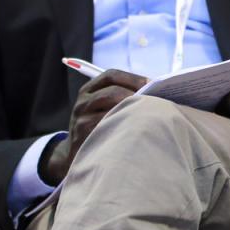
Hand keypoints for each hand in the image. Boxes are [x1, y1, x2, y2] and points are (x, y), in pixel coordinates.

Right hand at [42, 69, 147, 183]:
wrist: (74, 154)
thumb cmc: (99, 127)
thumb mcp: (103, 107)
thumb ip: (121, 96)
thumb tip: (155, 89)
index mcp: (89, 90)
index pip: (111, 75)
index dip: (132, 78)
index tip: (152, 83)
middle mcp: (83, 101)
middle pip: (112, 90)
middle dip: (135, 93)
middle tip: (154, 99)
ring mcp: (82, 118)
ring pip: (110, 107)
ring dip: (131, 107)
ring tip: (147, 112)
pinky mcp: (84, 133)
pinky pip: (108, 124)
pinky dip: (124, 122)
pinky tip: (136, 126)